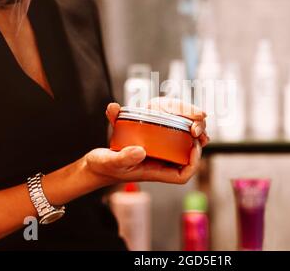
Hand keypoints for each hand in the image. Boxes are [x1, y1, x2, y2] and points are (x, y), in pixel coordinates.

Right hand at [85, 98, 208, 184]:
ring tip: (190, 121)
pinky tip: (170, 114)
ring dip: (186, 135)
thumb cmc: (102, 167)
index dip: (193, 163)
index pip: (182, 176)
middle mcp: (157, 164)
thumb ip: (124, 157)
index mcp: (154, 172)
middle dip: (195, 145)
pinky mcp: (148, 144)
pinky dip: (171, 126)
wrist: (93, 165)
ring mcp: (154, 154)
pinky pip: (166, 137)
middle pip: (185, 159)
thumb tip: (140, 151)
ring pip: (178, 147)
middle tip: (196, 128)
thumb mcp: (111, 161)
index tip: (194, 146)